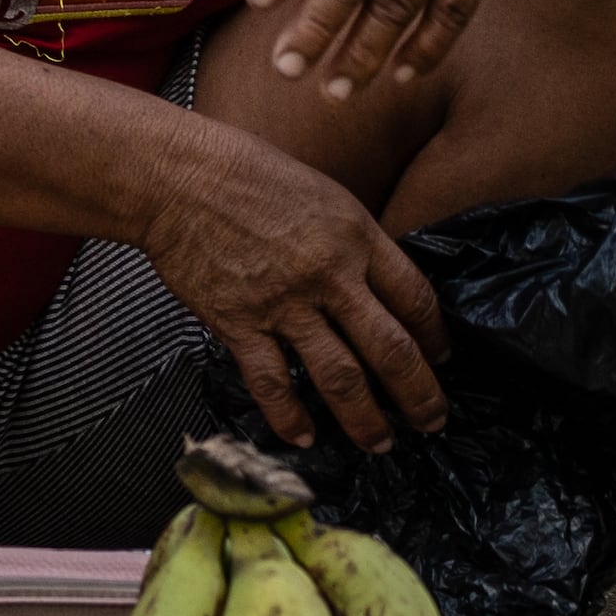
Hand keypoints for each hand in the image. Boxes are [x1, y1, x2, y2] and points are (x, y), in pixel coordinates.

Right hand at [142, 124, 448, 452]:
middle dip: (419, 395)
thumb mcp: (321, 193)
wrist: (175, 175)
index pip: (416, 299)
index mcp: (356, 236)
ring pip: (341, 378)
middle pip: (391, 349)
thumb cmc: (244, 172)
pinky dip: (290, 417)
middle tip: (432, 421)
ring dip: (366, 419)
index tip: (440, 358)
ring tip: (380, 443)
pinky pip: (273, 383)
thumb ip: (351, 241)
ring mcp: (284, 303)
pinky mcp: (239, 322)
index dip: (435, 337)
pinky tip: (304, 437)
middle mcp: (329, 275)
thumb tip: (373, 285)